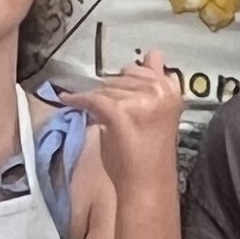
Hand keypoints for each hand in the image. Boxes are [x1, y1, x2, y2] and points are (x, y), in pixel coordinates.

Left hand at [69, 58, 185, 195]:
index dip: (132, 80)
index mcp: (171, 89)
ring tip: (102, 119)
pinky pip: (92, 98)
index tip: (124, 93)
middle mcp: (159, 90)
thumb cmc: (150, 152)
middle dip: (113, 92)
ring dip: (98, 101)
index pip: (147, 65)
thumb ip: (154, 84)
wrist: (147, 183)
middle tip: (114, 115)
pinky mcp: (120, 111)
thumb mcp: (157, 110)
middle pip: (123, 76)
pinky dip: (77, 99)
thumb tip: (152, 55)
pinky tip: (67, 99)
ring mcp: (141, 99)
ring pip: (106, 87)